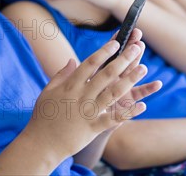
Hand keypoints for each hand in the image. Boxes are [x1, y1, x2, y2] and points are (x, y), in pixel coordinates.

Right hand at [23, 30, 160, 158]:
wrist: (41, 144)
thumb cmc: (43, 116)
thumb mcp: (47, 91)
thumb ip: (61, 75)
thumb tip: (71, 59)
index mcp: (70, 86)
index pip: (90, 63)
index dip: (104, 52)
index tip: (116, 42)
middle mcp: (81, 96)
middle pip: (106, 74)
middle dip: (123, 59)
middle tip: (136, 47)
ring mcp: (88, 112)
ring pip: (113, 93)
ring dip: (130, 79)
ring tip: (143, 68)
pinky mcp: (93, 128)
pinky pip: (114, 118)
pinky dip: (129, 112)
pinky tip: (142, 105)